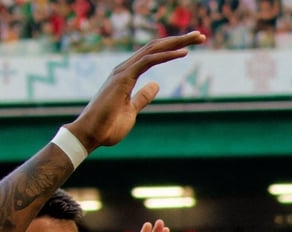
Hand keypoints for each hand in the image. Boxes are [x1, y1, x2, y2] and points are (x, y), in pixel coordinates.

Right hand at [64, 32, 204, 150]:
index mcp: (127, 74)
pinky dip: (166, 55)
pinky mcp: (123, 78)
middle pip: (156, 47)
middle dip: (179, 40)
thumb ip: (143, 97)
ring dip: (177, 42)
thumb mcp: (132, 111)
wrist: (90, 135)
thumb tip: (156, 85)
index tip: (191, 46)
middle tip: (200, 36)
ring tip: (197, 38)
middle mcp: (125, 68)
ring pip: (154, 49)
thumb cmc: (107, 126)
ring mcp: (123, 72)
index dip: (172, 48)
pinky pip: (148, 61)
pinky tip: (183, 53)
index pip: (153, 54)